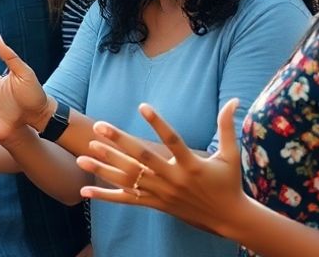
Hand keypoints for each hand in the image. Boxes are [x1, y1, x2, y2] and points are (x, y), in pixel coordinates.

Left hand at [77, 99, 246, 236]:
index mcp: (192, 166)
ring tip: (83, 154)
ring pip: (128, 180)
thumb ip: (227, 127)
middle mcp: (173, 180)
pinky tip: (85, 189)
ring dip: (104, 167)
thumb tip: (234, 100)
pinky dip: (105, 195)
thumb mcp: (231, 155)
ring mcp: (161, 194)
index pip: (172, 141)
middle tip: (100, 126)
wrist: (227, 218)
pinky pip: (126, 199)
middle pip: (142, 159)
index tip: (143, 106)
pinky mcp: (155, 204)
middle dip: (119, 142)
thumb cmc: (229, 183)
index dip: (158, 124)